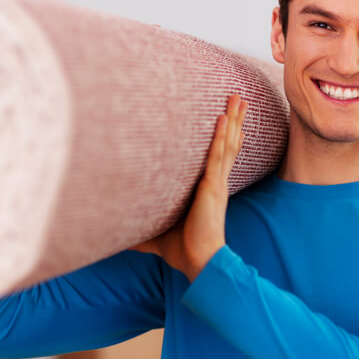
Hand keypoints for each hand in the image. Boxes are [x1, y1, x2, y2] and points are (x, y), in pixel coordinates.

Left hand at [131, 94, 247, 280]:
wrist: (199, 262)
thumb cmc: (182, 250)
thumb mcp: (159, 235)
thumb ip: (143, 232)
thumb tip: (119, 237)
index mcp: (210, 190)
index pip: (222, 157)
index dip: (228, 137)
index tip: (230, 118)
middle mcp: (216, 182)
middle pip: (229, 143)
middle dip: (235, 119)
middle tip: (240, 97)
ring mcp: (216, 183)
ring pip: (227, 144)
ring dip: (232, 120)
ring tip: (238, 98)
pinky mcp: (212, 188)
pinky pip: (217, 157)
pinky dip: (220, 137)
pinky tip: (222, 119)